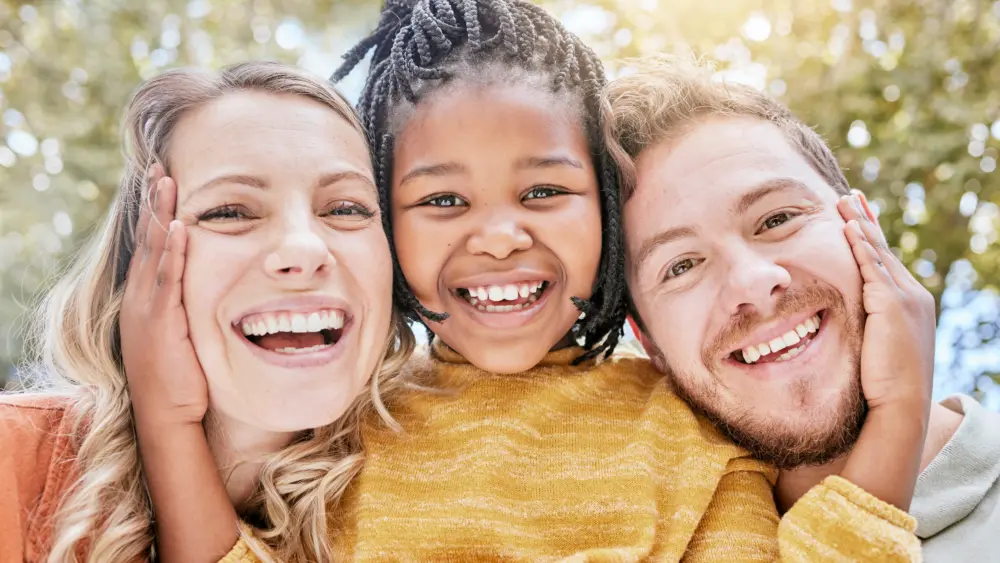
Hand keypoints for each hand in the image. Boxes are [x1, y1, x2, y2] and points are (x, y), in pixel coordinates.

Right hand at [120, 166, 207, 425]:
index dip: (156, 211)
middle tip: (159, 166)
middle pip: (147, 238)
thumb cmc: (181, 377)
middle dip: (154, 201)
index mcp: (148, 296)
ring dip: (160, 215)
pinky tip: (176, 228)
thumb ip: (191, 304)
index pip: (152, 244)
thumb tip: (212, 283)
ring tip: (165, 182)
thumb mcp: (186, 331)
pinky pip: (166, 280)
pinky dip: (171, 252)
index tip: (164, 179)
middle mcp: (141, 296)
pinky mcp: (160, 322)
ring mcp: (147, 308)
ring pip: (153, 252)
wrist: (168, 414)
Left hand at [837, 191, 935, 412]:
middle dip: (865, 220)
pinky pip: (872, 268)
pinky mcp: (892, 304)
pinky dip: (860, 246)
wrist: (901, 404)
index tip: (857, 217)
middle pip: (883, 248)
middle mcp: (912, 294)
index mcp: (910, 303)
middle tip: (851, 195)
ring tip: (845, 200)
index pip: (886, 261)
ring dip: (859, 223)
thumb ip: (866, 326)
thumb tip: (847, 321)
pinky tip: (848, 228)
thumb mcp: (875, 346)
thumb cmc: (883, 383)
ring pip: (877, 252)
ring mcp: (905, 297)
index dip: (870, 237)